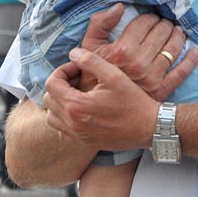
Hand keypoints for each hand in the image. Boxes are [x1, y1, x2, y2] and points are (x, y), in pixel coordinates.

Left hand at [43, 48, 158, 152]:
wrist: (148, 128)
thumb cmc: (133, 101)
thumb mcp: (113, 75)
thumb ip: (90, 61)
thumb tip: (73, 53)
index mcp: (76, 105)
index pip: (51, 83)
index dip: (62, 70)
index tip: (77, 68)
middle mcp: (72, 124)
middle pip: (48, 99)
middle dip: (60, 85)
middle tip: (78, 79)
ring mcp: (77, 136)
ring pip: (52, 117)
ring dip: (60, 102)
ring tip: (77, 94)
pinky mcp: (83, 143)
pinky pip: (61, 131)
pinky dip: (64, 119)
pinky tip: (81, 111)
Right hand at [80, 3, 197, 100]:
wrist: (98, 109)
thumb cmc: (92, 75)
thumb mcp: (88, 47)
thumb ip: (99, 23)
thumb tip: (120, 6)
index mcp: (122, 50)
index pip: (144, 24)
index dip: (149, 17)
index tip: (151, 18)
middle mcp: (139, 63)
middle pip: (161, 33)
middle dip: (165, 24)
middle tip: (165, 23)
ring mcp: (152, 77)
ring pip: (173, 49)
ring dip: (178, 36)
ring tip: (177, 32)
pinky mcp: (161, 90)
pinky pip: (182, 72)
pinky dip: (191, 60)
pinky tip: (194, 51)